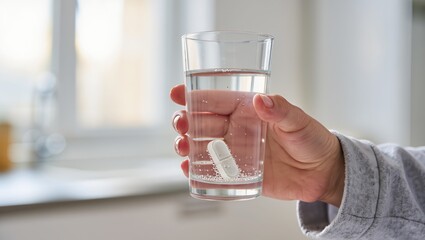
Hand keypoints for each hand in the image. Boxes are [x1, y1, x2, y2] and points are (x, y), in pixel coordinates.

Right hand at [171, 84, 344, 206]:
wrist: (321, 173)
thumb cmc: (312, 140)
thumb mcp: (299, 121)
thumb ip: (281, 110)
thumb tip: (260, 100)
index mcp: (247, 111)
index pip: (216, 99)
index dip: (194, 95)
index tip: (177, 93)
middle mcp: (237, 129)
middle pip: (202, 122)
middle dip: (186, 121)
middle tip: (181, 124)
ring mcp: (235, 152)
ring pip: (202, 145)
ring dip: (187, 144)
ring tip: (182, 147)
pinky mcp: (238, 173)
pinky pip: (212, 171)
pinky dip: (197, 170)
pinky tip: (188, 169)